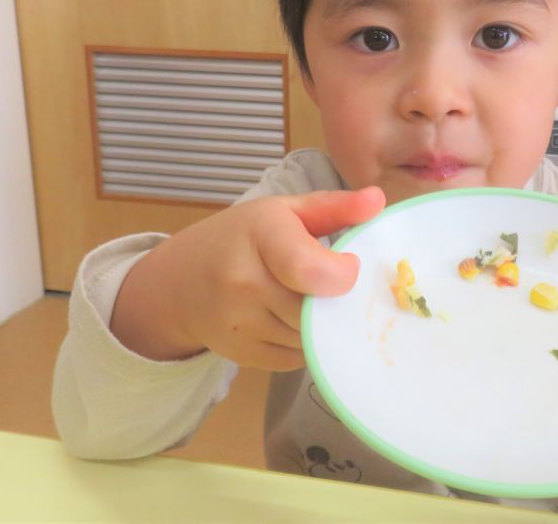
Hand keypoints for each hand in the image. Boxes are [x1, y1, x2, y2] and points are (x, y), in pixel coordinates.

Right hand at [111, 186, 385, 369]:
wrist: (178, 282)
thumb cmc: (241, 238)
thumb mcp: (284, 210)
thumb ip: (335, 207)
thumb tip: (378, 200)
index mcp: (260, 236)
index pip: (307, 269)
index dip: (341, 273)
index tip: (349, 264)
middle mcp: (244, 283)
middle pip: (316, 308)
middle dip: (335, 298)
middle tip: (333, 282)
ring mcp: (240, 325)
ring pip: (310, 338)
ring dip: (322, 322)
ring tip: (311, 296)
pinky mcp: (244, 356)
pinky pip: (297, 357)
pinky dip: (305, 342)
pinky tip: (294, 318)